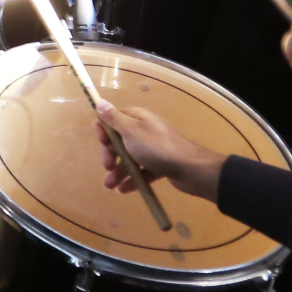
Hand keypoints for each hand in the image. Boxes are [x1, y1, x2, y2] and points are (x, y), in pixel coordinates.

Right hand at [96, 101, 223, 198]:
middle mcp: (144, 130)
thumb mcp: (131, 131)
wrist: (191, 168)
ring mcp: (152, 148)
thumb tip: (100, 102)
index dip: (104, 131)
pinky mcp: (160, 164)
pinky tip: (123, 190)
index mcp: (137, 118)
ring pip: (130, 158)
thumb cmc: (157, 147)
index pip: (112, 119)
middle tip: (108, 167)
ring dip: (118, 171)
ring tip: (111, 186)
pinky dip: (133, 179)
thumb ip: (114, 119)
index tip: (103, 144)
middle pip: (119, 141)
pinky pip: (142, 170)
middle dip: (110, 155)